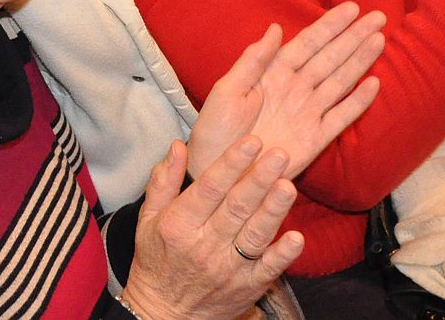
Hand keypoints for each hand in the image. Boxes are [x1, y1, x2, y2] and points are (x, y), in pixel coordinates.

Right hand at [122, 139, 301, 319]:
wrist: (164, 314)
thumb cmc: (156, 261)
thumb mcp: (148, 219)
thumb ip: (163, 182)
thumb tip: (178, 146)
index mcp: (179, 225)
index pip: (209, 188)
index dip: (231, 163)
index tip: (251, 142)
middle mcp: (204, 245)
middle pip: (236, 208)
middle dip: (259, 179)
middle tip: (279, 155)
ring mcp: (228, 268)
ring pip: (255, 235)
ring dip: (274, 210)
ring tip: (288, 186)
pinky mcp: (247, 287)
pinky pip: (268, 269)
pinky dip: (283, 254)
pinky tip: (297, 237)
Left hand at [185, 2, 384, 180]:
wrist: (218, 171)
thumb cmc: (216, 130)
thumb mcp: (228, 90)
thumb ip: (253, 60)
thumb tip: (275, 27)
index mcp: (273, 74)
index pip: (307, 43)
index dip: (329, 26)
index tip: (351, 8)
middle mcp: (295, 89)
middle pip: (330, 58)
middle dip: (353, 37)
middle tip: (378, 17)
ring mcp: (307, 113)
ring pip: (340, 81)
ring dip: (360, 61)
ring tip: (379, 40)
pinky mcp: (315, 139)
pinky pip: (341, 117)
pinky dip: (358, 102)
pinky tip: (374, 84)